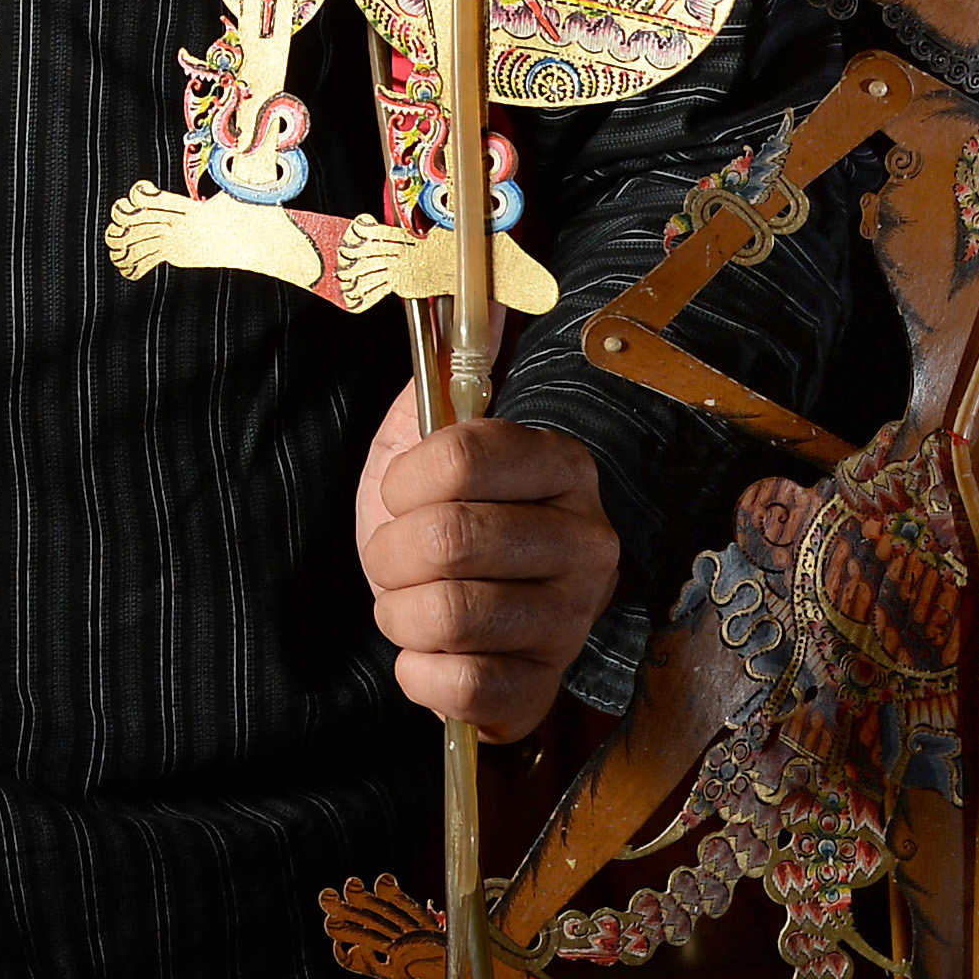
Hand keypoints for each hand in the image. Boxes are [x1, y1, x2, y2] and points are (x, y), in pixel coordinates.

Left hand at [352, 381, 619, 740]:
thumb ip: (451, 370)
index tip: (399, 494)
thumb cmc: (434, 517)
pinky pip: (463, 688)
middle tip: (395, 560)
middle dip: (390, 553)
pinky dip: (418, 672)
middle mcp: (587, 543)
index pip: (464, 455)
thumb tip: (487, 288)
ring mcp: (574, 622)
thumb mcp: (426, 439)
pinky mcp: (544, 690)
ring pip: (451, 615)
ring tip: (410, 604)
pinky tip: (428, 656)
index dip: (404, 480)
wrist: (444, 615)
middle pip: (449, 538)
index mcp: (562, 466)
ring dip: (400, 612)